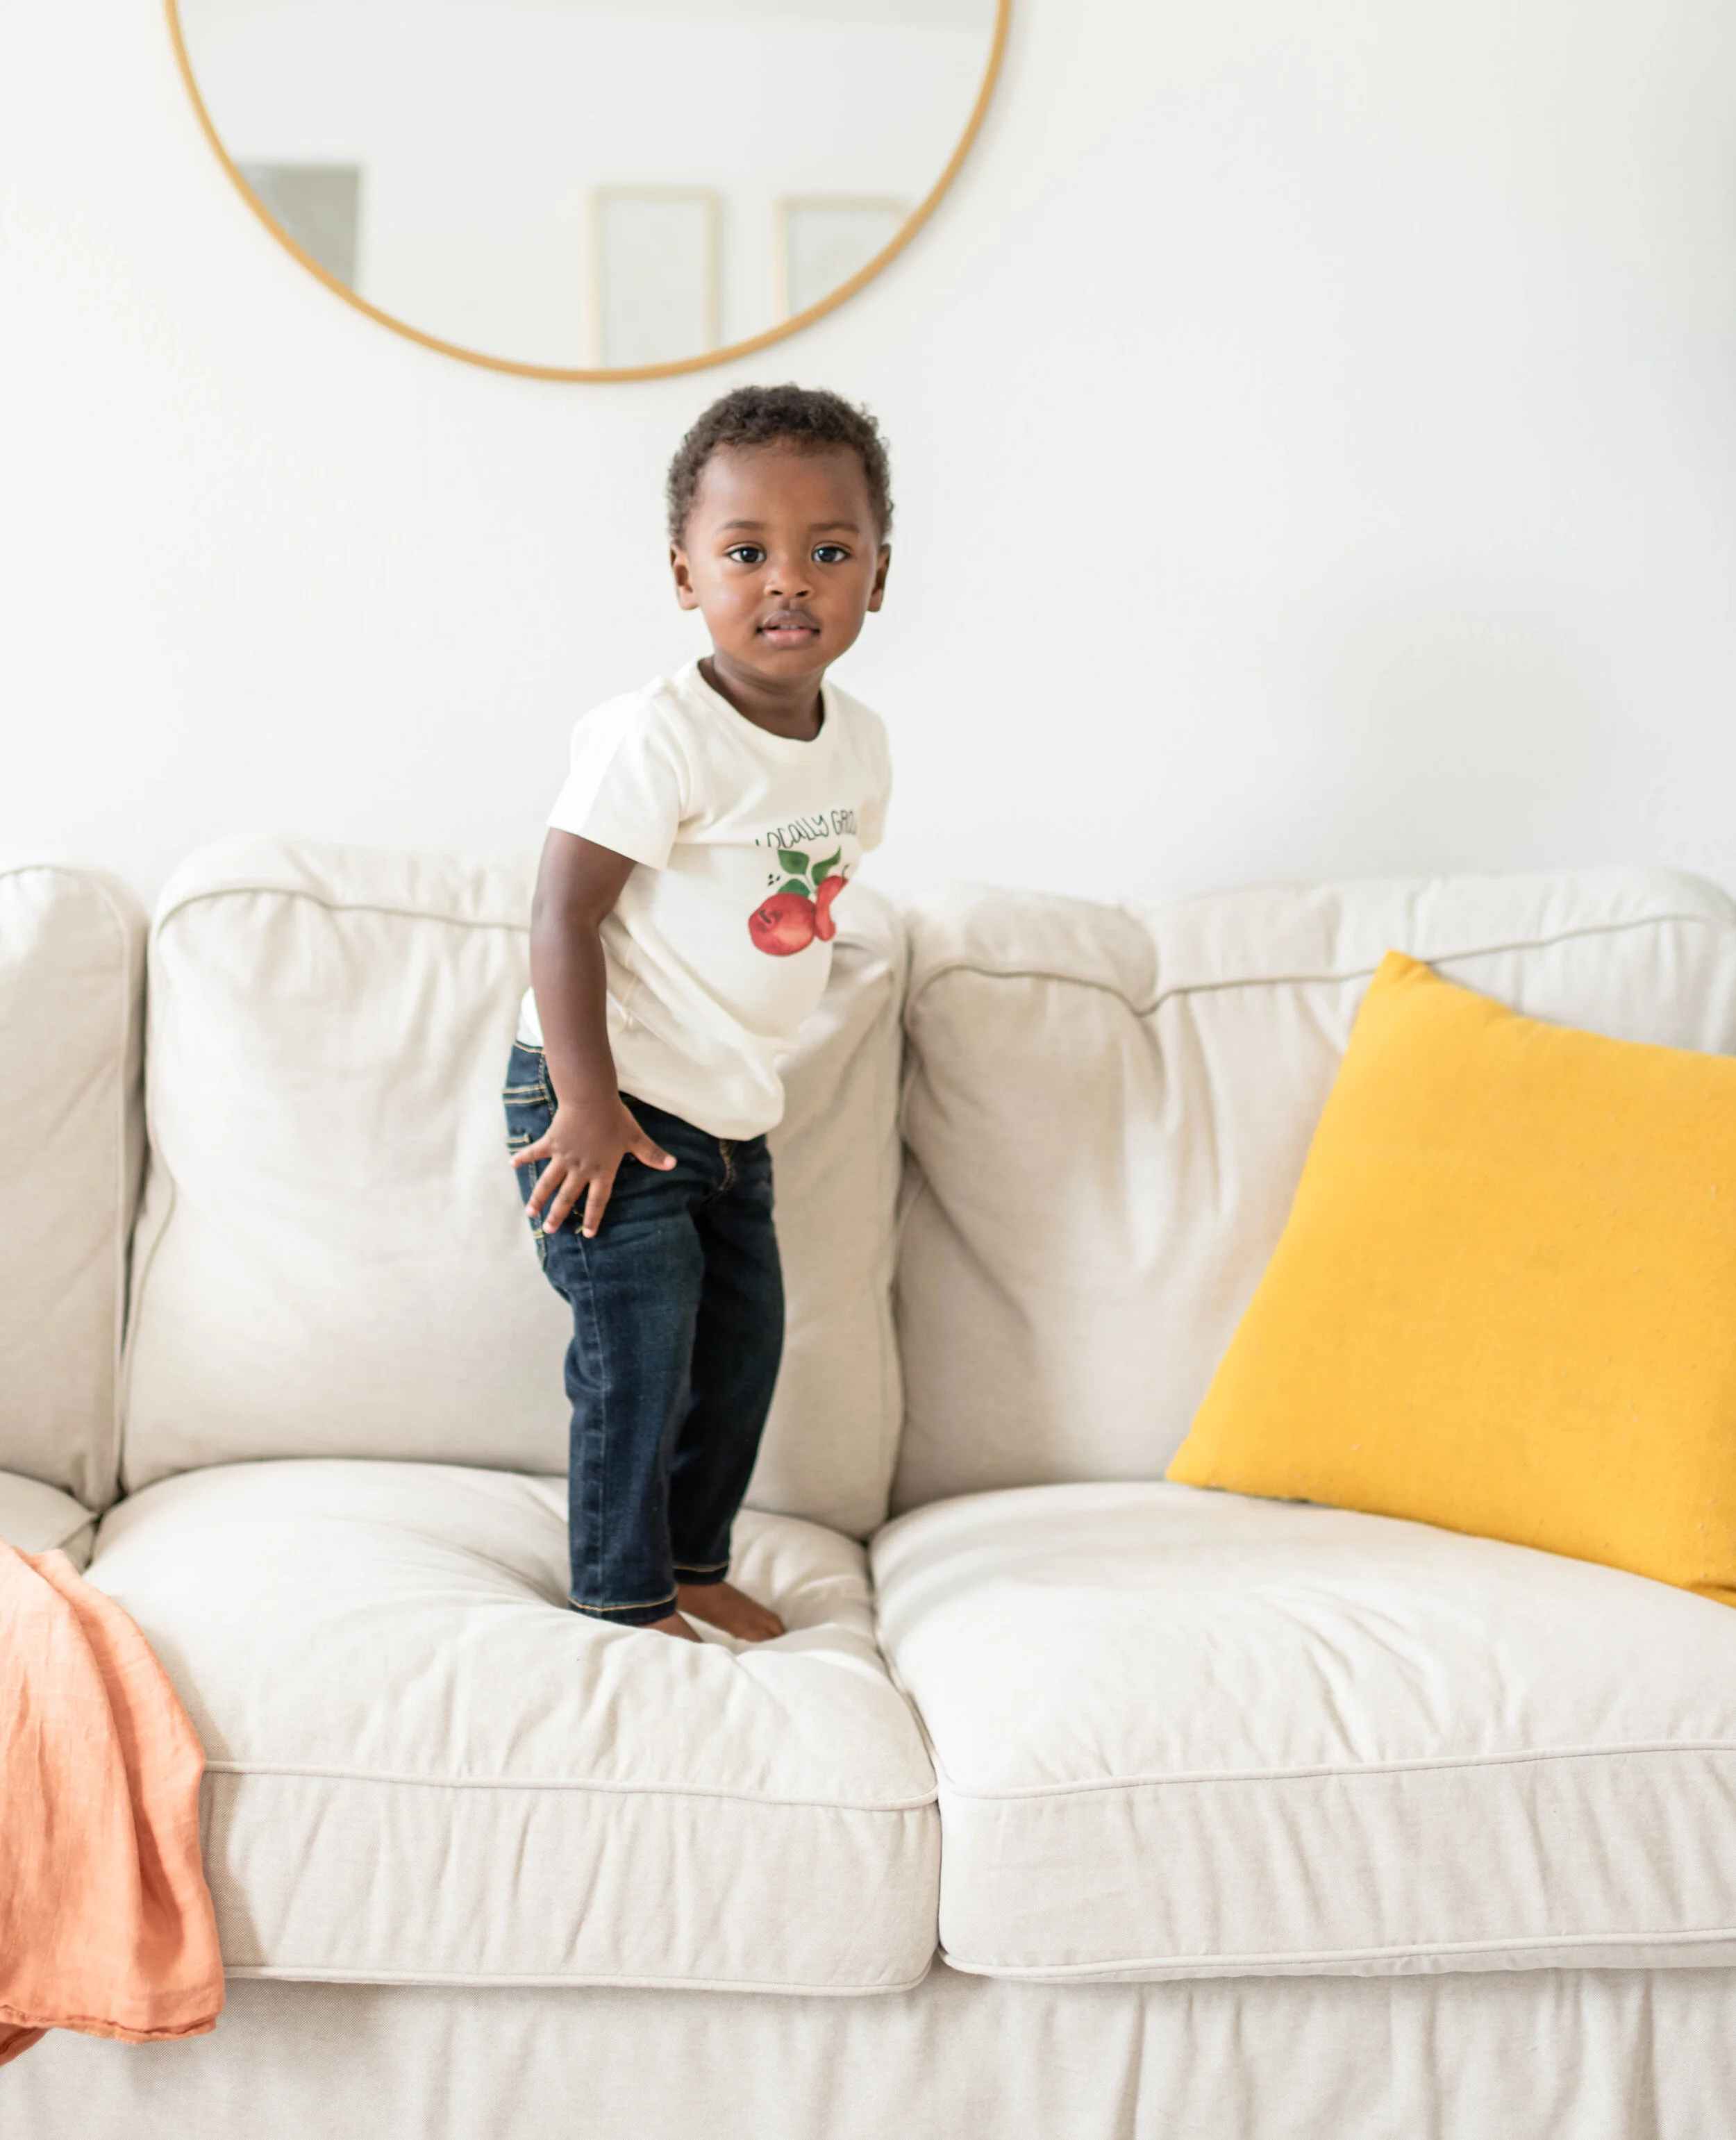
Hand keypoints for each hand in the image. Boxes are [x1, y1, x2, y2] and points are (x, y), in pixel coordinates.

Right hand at [513, 1096, 673, 1238]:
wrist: (591, 1099)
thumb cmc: (615, 1119)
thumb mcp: (635, 1138)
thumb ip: (651, 1154)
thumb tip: (673, 1164)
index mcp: (601, 1171)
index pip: (598, 1201)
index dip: (594, 1218)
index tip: (588, 1233)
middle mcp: (580, 1169)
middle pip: (568, 1198)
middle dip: (558, 1215)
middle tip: (548, 1230)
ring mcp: (563, 1157)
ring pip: (548, 1183)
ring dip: (538, 1198)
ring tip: (530, 1213)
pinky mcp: (551, 1143)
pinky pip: (535, 1153)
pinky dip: (523, 1157)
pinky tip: (511, 1164)